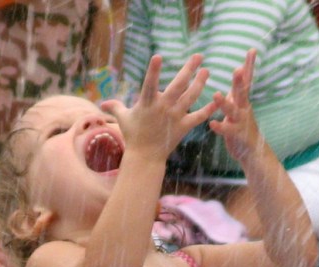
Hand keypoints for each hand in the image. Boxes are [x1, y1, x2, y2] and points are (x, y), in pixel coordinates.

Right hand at [101, 54, 215, 160]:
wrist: (145, 158)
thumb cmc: (133, 136)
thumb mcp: (123, 119)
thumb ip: (115, 106)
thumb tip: (102, 103)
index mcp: (147, 103)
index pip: (150, 84)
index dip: (154, 71)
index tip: (158, 57)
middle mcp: (163, 108)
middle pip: (178, 86)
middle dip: (189, 69)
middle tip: (199, 56)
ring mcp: (174, 117)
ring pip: (191, 98)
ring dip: (200, 83)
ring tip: (206, 71)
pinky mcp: (183, 128)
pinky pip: (198, 117)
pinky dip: (208, 110)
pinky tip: (216, 100)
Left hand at [208, 50, 260, 161]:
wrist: (253, 152)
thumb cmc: (243, 126)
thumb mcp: (241, 106)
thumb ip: (238, 92)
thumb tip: (239, 71)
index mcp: (242, 100)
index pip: (247, 79)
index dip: (249, 65)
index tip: (252, 50)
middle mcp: (243, 108)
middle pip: (242, 92)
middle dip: (239, 81)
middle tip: (237, 69)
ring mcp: (241, 122)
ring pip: (232, 111)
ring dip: (224, 103)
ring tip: (216, 94)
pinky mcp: (236, 135)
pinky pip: (227, 130)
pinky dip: (220, 127)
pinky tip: (212, 124)